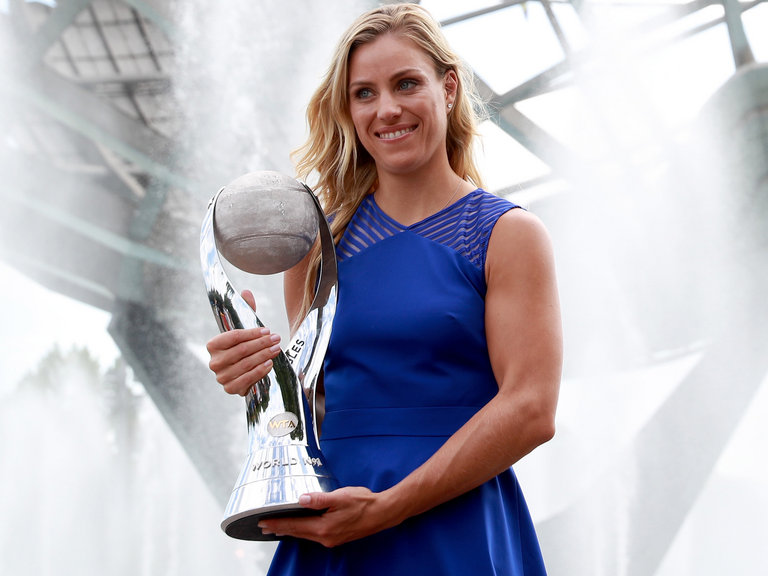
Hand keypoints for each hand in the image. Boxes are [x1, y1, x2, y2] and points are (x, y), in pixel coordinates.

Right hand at [206, 290, 281, 395]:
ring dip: (264, 355)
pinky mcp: (230, 389)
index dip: (251, 333)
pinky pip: (247, 379)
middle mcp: (214, 362)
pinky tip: (270, 363)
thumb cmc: (244, 348)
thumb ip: (246, 311)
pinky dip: (260, 371)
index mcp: (213, 345)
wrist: (243, 373)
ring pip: (246, 364)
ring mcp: (221, 377)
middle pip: (241, 350)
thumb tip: (246, 291)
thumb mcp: (245, 330)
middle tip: (276, 338)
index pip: (234, 337)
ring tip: (277, 349)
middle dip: (261, 344)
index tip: (267, 330)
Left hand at [258, 487, 397, 547]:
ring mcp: (331, 539)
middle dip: (280, 529)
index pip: (294, 526)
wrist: (382, 513)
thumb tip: (301, 499)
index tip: (262, 522)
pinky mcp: (336, 537)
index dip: (277, 524)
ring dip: (291, 530)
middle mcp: (325, 537)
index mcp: (323, 528)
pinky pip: (314, 534)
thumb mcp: (340, 497)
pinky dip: (303, 530)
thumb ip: (319, 499)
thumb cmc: (363, 503)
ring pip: (305, 535)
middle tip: (264, 526)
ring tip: (278, 527)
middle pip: (297, 533)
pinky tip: (301, 527)